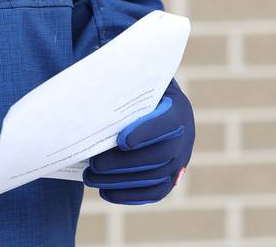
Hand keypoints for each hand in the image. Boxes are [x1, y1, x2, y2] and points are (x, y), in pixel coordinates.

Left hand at [83, 80, 193, 204]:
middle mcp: (184, 136)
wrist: (156, 102)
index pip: (167, 123)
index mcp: (177, 108)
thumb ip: (123, 84)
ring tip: (91, 178)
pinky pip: (155, 192)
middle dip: (123, 163)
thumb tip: (92, 89)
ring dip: (121, 181)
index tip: (122, 141)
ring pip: (154, 177)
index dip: (146, 133)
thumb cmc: (138, 89)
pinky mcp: (172, 177)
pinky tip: (106, 192)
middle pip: (159, 156)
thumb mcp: (135, 80)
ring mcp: (180, 160)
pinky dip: (130, 195)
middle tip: (94, 164)